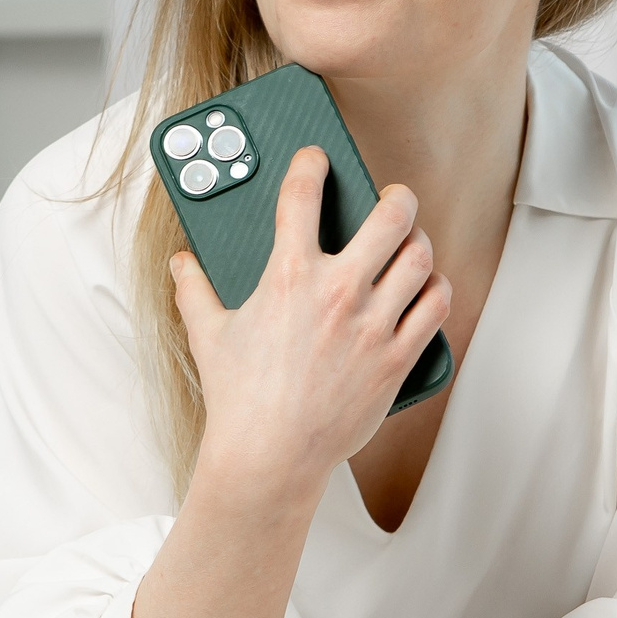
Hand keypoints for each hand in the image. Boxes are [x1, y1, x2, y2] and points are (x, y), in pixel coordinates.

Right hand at [172, 145, 451, 502]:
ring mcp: (373, 325)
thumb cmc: (239, 399)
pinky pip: (435, 308)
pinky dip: (434, 291)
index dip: (311, 164)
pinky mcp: (397, 358)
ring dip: (419, 244)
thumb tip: (181, 264)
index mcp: (288, 276)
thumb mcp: (208, 336)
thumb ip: (194, 291)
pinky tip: (425, 289)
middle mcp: (337, 292)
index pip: (302, 194)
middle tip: (392, 199)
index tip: (317, 159)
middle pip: (391, 215)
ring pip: (420, 259)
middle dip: (396, 198)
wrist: (270, 458)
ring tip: (410, 244)